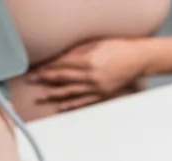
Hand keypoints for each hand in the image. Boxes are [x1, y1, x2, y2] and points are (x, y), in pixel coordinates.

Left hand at [30, 39, 146, 111]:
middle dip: (46, 80)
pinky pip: (83, 101)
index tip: (37, 70)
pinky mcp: (102, 95)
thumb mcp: (97, 43)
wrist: (139, 59)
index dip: (48, 68)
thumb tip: (61, 56)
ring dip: (54, 94)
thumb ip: (79, 51)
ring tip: (41, 96)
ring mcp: (97, 87)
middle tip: (32, 82)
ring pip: (71, 92)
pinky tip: (61, 106)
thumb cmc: (120, 47)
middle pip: (63, 78)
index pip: (63, 65)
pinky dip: (71, 104)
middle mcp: (91, 76)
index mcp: (89, 60)